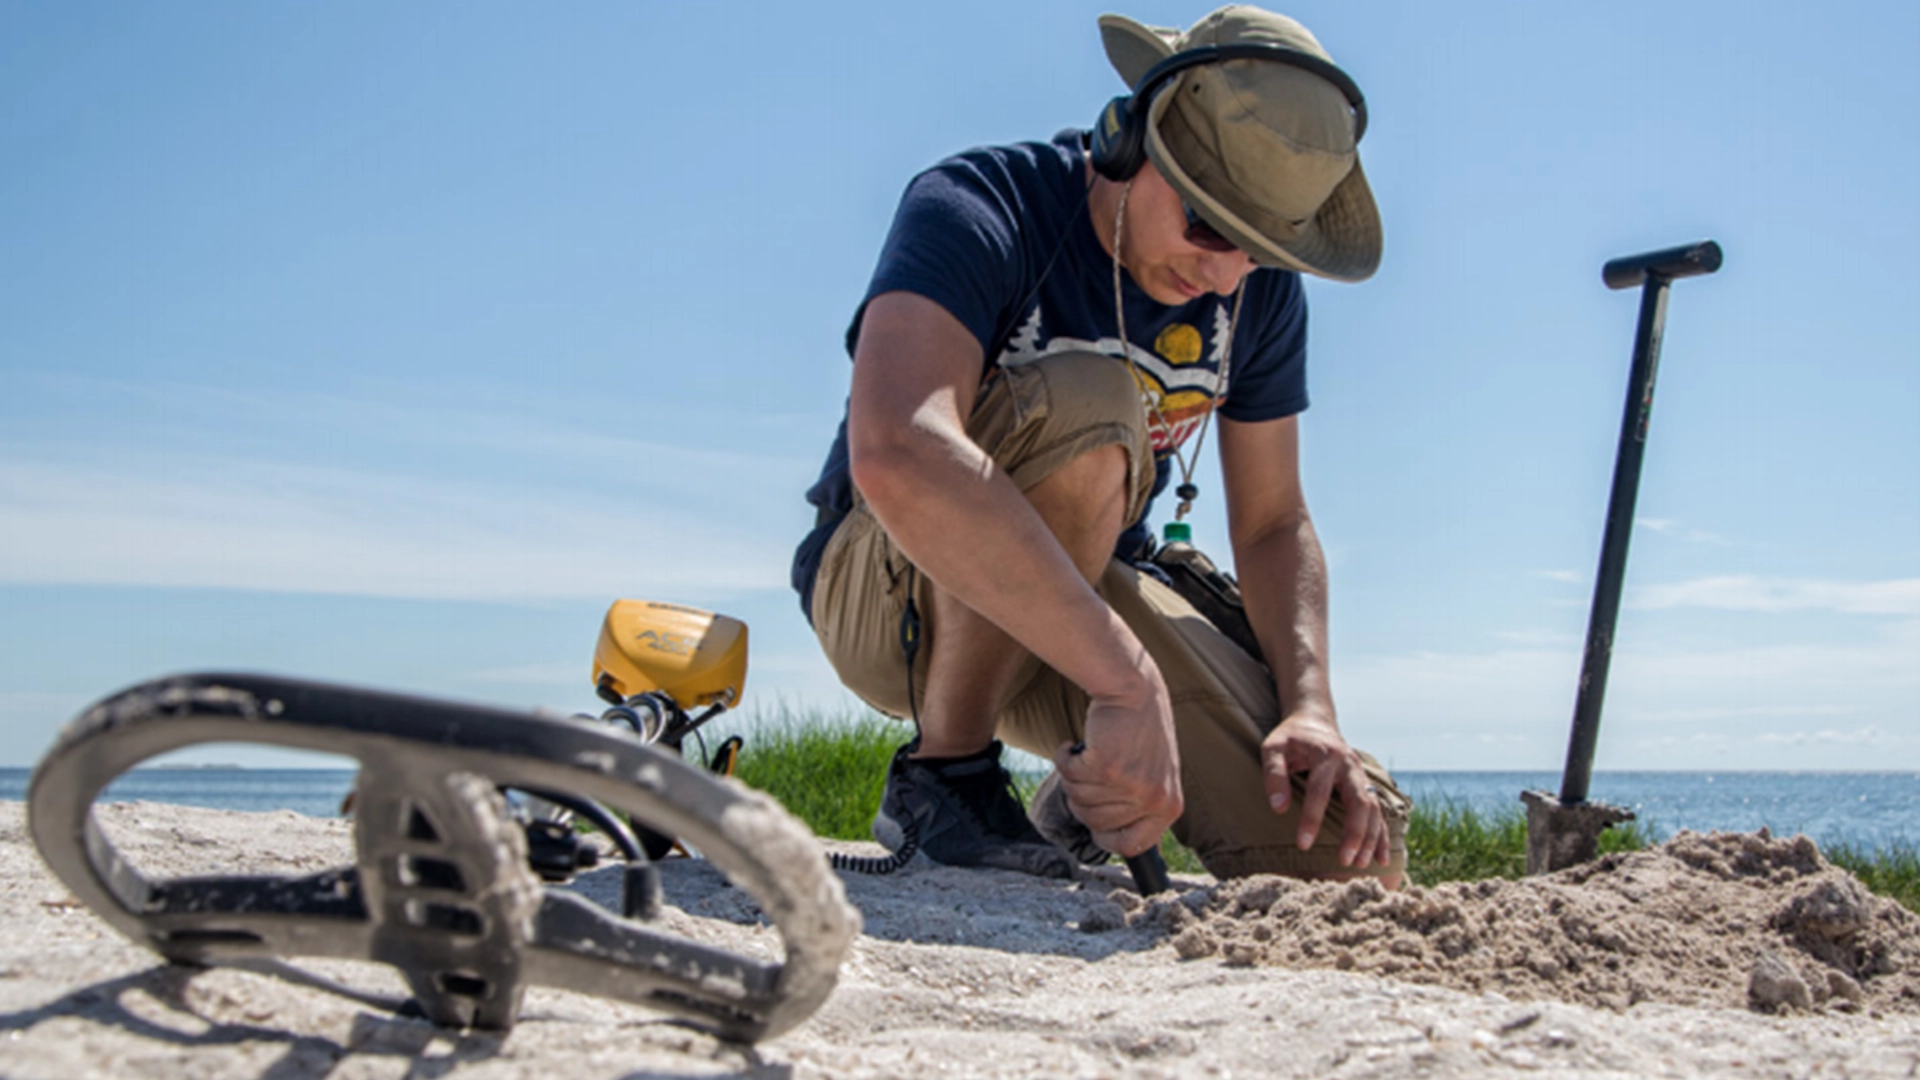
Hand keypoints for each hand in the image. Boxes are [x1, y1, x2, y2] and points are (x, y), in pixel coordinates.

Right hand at [1051, 678, 1182, 857]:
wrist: (1135, 689)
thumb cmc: (1140, 732)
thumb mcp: (1155, 776)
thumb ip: (1139, 808)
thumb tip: (1109, 840)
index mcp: (1169, 807)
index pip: (1130, 846)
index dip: (1105, 837)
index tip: (1094, 821)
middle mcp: (1153, 799)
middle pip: (1094, 823)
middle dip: (1083, 798)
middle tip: (1091, 772)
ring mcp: (1130, 784)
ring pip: (1078, 799)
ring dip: (1074, 775)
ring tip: (1090, 753)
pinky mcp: (1106, 765)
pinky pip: (1067, 775)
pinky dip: (1064, 757)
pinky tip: (1075, 744)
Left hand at [1262, 712, 1389, 868]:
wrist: (1315, 721)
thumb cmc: (1290, 737)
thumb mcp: (1273, 748)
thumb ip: (1274, 774)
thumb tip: (1278, 808)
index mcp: (1326, 755)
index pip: (1320, 790)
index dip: (1312, 818)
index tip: (1303, 844)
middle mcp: (1349, 765)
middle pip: (1359, 800)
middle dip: (1354, 832)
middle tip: (1344, 860)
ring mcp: (1361, 775)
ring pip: (1373, 808)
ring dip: (1370, 837)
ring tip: (1360, 865)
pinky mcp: (1365, 784)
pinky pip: (1378, 811)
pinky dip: (1381, 834)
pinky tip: (1381, 858)